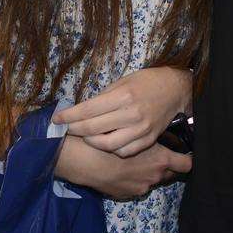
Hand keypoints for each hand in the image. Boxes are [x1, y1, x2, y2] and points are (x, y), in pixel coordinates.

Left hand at [53, 66, 192, 157]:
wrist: (176, 89)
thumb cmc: (147, 81)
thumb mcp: (123, 81)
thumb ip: (104, 97)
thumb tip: (83, 109)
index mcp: (122, 96)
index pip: (87, 110)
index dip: (68, 116)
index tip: (56, 119)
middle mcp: (131, 114)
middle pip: (93, 128)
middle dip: (74, 129)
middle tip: (66, 128)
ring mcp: (141, 129)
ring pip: (107, 145)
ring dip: (90, 142)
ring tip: (84, 136)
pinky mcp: (148, 140)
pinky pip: (124, 151)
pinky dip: (110, 149)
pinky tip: (104, 142)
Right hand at [55, 135, 191, 200]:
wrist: (85, 160)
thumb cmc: (110, 138)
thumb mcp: (133, 130)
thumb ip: (149, 134)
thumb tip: (155, 128)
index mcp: (161, 160)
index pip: (186, 164)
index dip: (186, 159)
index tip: (183, 153)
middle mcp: (155, 176)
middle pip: (170, 174)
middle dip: (165, 165)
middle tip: (155, 153)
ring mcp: (141, 188)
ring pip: (151, 180)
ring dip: (147, 172)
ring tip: (134, 160)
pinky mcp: (126, 195)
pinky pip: (135, 186)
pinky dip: (132, 179)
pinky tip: (120, 169)